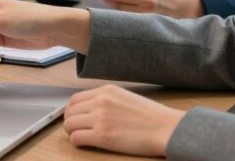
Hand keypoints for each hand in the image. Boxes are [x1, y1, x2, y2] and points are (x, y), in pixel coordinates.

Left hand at [63, 85, 184, 156]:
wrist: (165, 128)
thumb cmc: (152, 116)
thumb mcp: (126, 98)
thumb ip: (108, 100)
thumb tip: (92, 110)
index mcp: (106, 91)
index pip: (76, 98)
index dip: (71, 110)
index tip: (74, 117)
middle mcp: (100, 101)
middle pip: (70, 111)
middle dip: (70, 121)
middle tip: (76, 129)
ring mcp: (100, 118)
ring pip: (69, 124)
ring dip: (72, 132)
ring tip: (80, 136)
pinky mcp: (101, 136)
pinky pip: (76, 138)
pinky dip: (76, 141)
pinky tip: (84, 143)